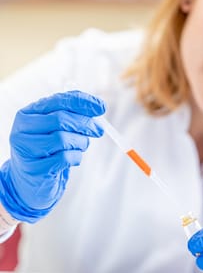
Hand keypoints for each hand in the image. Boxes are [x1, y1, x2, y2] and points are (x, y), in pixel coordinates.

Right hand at [0, 91, 104, 222]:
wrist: (31, 180)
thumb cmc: (48, 149)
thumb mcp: (56, 127)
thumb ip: (73, 113)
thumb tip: (98, 107)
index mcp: (29, 113)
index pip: (58, 100)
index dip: (82, 102)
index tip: (101, 107)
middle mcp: (22, 129)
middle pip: (61, 119)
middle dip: (85, 124)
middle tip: (99, 130)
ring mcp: (25, 149)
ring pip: (63, 139)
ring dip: (81, 142)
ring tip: (82, 146)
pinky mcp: (34, 168)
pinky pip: (64, 158)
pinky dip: (76, 157)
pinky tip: (73, 159)